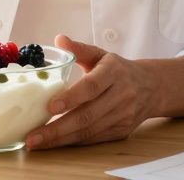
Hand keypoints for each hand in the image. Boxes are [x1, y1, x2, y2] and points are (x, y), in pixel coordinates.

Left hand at [24, 35, 160, 149]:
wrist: (151, 87)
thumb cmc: (118, 70)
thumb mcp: (101, 54)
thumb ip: (79, 49)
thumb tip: (59, 40)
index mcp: (114, 72)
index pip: (91, 86)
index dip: (71, 97)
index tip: (50, 107)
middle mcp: (121, 95)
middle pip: (87, 115)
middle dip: (57, 128)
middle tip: (33, 136)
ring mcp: (122, 116)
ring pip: (89, 131)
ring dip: (61, 139)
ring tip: (37, 143)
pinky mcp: (121, 131)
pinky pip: (94, 139)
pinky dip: (72, 142)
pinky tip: (54, 143)